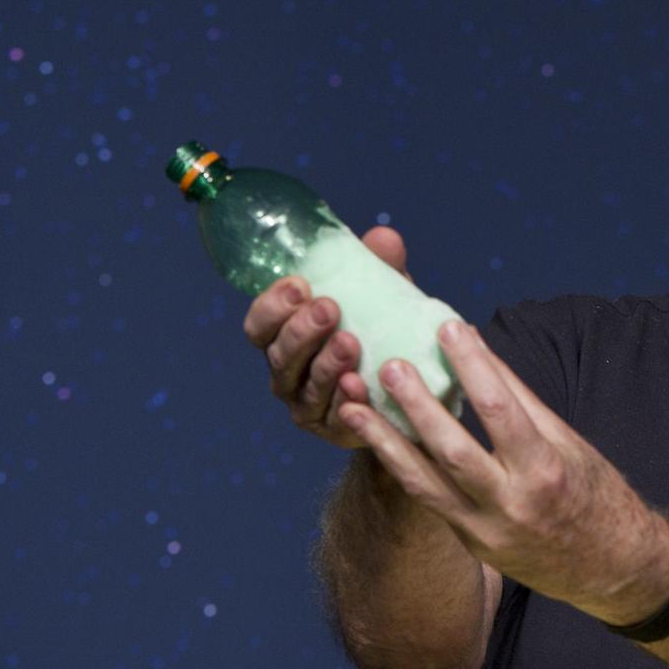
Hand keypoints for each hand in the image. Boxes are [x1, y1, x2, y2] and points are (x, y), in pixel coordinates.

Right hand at [243, 226, 407, 448]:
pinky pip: (336, 417)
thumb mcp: (382, 298)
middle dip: (301, 330)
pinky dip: (346, 401)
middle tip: (328, 307)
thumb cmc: (382, 332)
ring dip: (325, 363)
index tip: (300, 283)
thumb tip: (384, 238)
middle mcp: (288, 372)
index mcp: (285, 336)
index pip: (260, 324)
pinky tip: (358, 386)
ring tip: (350, 343)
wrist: (407, 390)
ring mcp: (308, 404)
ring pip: (306, 386)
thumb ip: (380, 270)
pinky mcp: (335, 430)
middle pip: (280, 355)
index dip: (272, 306)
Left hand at [337, 322, 668, 622]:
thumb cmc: (595, 494)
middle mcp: (511, 504)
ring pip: (424, 482)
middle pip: (453, 449)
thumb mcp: (569, 444)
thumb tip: (480, 351)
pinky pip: (428, 500)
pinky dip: (400, 467)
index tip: (448, 327)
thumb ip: (521, 400)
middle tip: (389, 365)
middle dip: (417, 406)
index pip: (501, 409)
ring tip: (353, 406)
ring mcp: (486, 530)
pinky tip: (376, 439)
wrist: (610, 569)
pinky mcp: (471, 543)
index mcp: (544, 470)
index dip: (472, 365)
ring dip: (386, 442)